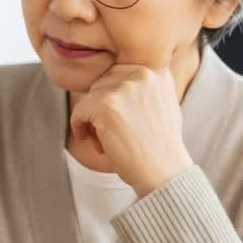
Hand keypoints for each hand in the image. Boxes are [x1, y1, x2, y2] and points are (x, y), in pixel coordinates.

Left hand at [69, 64, 194, 195]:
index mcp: (156, 71)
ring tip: (107, 140)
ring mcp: (124, 88)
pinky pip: (79, 111)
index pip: (117, 74)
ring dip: (92, 120)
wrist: (164, 171)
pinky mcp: (106, 105)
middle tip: (112, 132)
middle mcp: (142, 75)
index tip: (116, 119)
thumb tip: (110, 79)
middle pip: (101, 85)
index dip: (111, 98)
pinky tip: (91, 141)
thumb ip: (142, 88)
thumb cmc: (159, 145)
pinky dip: (79, 127)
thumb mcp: (162, 104)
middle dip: (100, 108)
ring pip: (90, 98)